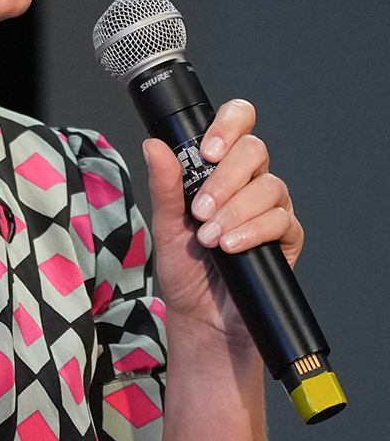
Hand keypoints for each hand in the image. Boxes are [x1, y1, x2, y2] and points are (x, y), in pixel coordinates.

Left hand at [140, 99, 303, 334]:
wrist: (200, 314)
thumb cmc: (184, 268)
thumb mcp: (165, 225)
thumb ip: (164, 185)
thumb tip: (153, 146)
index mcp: (218, 171)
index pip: (237, 126)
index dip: (228, 125)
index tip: (207, 150)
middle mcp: (248, 184)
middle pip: (254, 151)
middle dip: (225, 178)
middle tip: (199, 208)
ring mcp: (270, 208)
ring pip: (269, 186)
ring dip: (234, 211)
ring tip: (209, 238)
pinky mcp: (286, 237)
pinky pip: (281, 221)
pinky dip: (252, 231)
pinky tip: (231, 246)